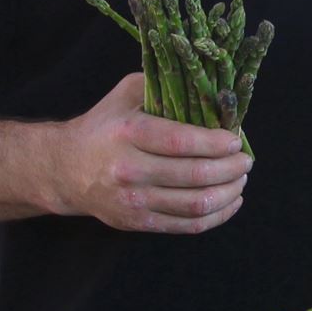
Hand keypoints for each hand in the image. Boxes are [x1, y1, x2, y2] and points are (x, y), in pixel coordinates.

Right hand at [51, 73, 252, 232]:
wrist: (65, 169)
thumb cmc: (104, 126)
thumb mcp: (126, 95)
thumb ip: (163, 85)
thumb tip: (210, 89)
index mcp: (129, 134)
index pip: (183, 142)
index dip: (217, 143)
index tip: (236, 140)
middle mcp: (130, 169)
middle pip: (195, 175)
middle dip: (231, 168)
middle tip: (245, 161)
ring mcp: (134, 201)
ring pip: (196, 204)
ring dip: (229, 193)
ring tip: (240, 179)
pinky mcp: (138, 223)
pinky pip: (187, 225)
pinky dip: (217, 216)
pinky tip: (231, 202)